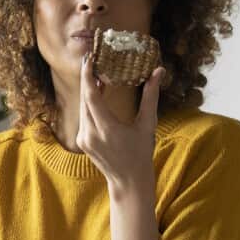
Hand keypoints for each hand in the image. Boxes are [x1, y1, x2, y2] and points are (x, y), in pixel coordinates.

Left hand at [77, 54, 164, 190]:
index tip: (89, 58)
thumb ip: (150, 96)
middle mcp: (90, 133)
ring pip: (82, 107)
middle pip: (84, 99)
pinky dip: (90, 104)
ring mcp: (83, 138)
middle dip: (88, 78)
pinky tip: (99, 94)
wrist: (128, 181)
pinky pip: (83, 116)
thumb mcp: (147, 124)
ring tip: (100, 75)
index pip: (91, 96)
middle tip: (94, 60)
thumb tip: (158, 72)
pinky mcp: (81, 141)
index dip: (88, 75)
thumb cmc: (141, 153)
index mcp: (106, 128)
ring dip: (89, 91)